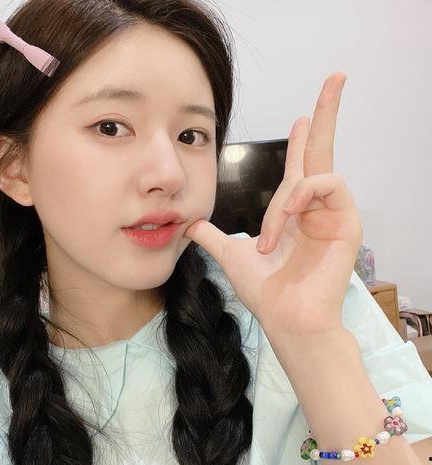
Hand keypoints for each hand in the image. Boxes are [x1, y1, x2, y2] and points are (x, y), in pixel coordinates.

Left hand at [183, 72, 362, 340]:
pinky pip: (326, 186)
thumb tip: (189, 225)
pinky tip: (286, 221)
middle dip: (327, 111)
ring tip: (269, 239)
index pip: (299, 164)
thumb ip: (212, 237)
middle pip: (323, 148)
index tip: (300, 115)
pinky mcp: (347, 221)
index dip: (301, 139)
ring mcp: (333, 212)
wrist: (285, 319)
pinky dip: (300, 198)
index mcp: (294, 210)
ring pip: (310, 174)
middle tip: (336, 77)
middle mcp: (315, 205)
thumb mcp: (231, 255)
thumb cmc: (265, 291)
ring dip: (283, 202)